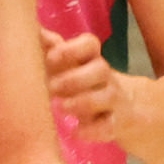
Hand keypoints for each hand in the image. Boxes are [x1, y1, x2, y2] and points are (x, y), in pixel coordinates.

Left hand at [42, 26, 136, 141]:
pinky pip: (109, 126)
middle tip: (52, 87)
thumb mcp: (68, 67)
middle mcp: (105, 77)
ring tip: (61, 107)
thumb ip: (53, 51)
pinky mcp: (117, 124)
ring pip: (107, 96)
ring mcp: (114, 100)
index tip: (51, 58)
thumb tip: (38, 32)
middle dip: (74, 78)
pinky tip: (75, 132)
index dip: (72, 49)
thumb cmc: (84, 83)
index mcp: (90, 59)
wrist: (125, 109)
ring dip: (83, 102)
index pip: (90, 44)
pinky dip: (92, 130)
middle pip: (101, 68)